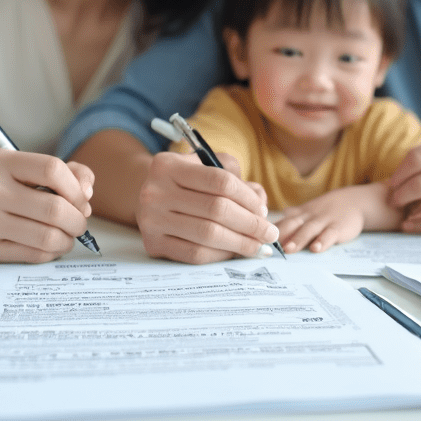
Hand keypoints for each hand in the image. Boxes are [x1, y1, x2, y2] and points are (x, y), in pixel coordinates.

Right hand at [0, 148, 93, 262]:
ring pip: (47, 237)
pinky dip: (52, 252)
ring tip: (67, 235)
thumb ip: (65, 172)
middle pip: (54, 209)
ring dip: (68, 239)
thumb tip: (87, 193)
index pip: (52, 169)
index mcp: (2, 162)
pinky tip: (51, 246)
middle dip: (78, 219)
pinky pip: (33, 255)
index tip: (82, 199)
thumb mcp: (23, 168)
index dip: (77, 188)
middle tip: (79, 222)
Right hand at [136, 151, 278, 263]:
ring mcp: (150, 220)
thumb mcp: (206, 166)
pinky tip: (235, 252)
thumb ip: (236, 178)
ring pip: (208, 235)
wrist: (150, 198)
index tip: (264, 211)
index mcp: (168, 165)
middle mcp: (154, 191)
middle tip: (270, 233)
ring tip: (259, 246)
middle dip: (250, 224)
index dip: (248, 198)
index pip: (220, 182)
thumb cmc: (187, 181)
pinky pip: (194, 254)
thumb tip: (260, 204)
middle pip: (216, 210)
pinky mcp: (152, 244)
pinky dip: (220, 255)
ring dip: (240, 243)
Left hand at [276, 183, 396, 253]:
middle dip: (280, 235)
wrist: (355, 201)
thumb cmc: (327, 210)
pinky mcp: (339, 227)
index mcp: (300, 215)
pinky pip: (330, 234)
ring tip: (288, 250)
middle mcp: (309, 217)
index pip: (282, 222)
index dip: (269, 230)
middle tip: (267, 245)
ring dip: (299, 239)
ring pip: (309, 229)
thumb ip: (291, 218)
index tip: (257, 240)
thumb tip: (270, 225)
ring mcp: (324, 221)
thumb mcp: (308, 211)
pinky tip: (316, 249)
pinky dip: (323, 241)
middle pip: (293, 224)